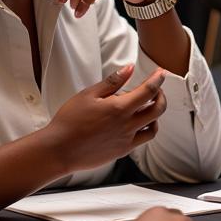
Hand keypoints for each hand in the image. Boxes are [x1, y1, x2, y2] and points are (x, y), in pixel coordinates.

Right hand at [47, 65, 166, 174]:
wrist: (59, 150)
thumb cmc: (69, 121)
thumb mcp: (88, 94)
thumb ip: (113, 81)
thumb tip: (129, 68)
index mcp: (119, 108)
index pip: (148, 90)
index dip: (157, 79)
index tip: (161, 72)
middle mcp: (127, 125)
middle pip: (158, 109)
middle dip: (161, 96)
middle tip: (156, 89)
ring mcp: (126, 140)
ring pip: (154, 127)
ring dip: (155, 115)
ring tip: (147, 107)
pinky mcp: (122, 151)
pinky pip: (143, 140)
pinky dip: (146, 129)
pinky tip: (136, 123)